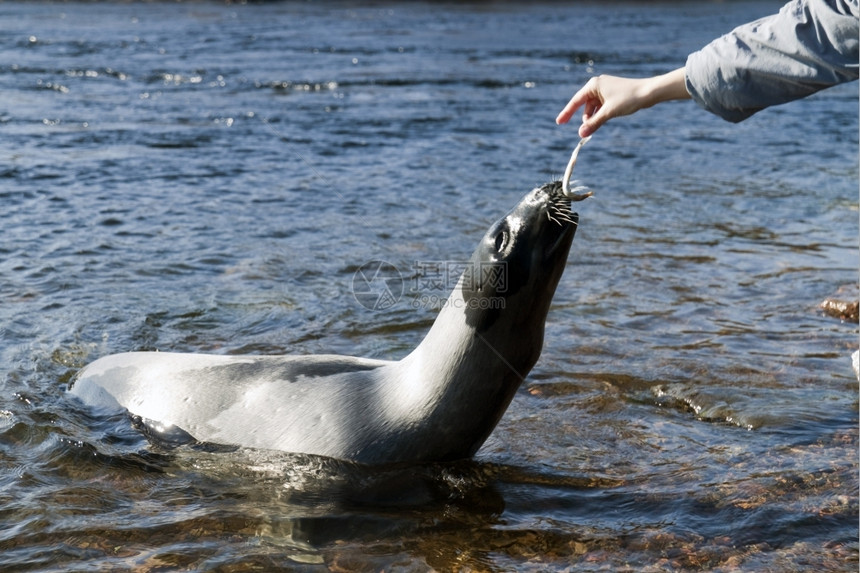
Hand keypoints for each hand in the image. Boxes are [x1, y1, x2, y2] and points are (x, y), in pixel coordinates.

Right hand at [556, 69, 689, 136]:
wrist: (650, 91)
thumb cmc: (629, 98)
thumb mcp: (609, 113)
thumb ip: (593, 123)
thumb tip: (581, 134)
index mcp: (593, 85)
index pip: (576, 101)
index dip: (567, 113)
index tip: (559, 122)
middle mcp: (598, 85)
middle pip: (585, 105)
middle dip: (585, 118)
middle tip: (587, 130)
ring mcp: (606, 89)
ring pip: (594, 107)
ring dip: (594, 117)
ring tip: (599, 124)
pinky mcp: (613, 94)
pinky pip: (601, 105)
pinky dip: (600, 114)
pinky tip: (605, 119)